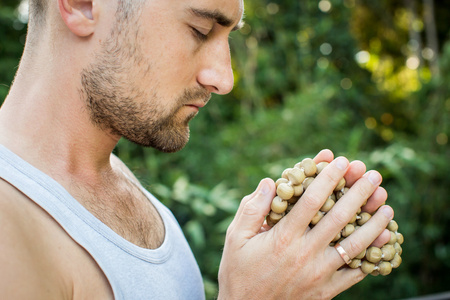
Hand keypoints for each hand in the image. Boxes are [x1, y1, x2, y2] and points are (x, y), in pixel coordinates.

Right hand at [218, 149, 392, 299]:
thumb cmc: (239, 272)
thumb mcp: (236, 238)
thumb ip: (252, 209)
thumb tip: (268, 182)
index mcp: (283, 237)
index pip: (311, 200)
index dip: (328, 177)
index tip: (341, 161)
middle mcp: (305, 254)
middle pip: (339, 217)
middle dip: (359, 192)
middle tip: (373, 175)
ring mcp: (319, 273)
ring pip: (355, 244)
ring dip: (374, 222)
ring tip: (386, 205)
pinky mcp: (327, 290)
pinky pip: (356, 273)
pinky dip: (372, 256)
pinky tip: (383, 241)